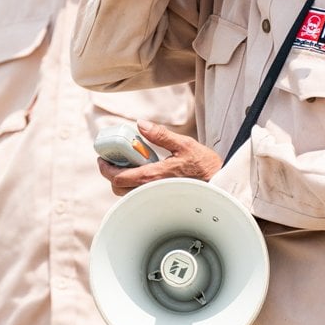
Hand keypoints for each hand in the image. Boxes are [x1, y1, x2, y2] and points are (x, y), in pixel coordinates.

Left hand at [98, 120, 222, 196]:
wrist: (221, 185)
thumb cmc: (205, 167)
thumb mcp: (184, 145)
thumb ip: (160, 135)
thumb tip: (140, 124)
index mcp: (153, 176)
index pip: (118, 177)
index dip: (105, 169)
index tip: (102, 159)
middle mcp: (151, 190)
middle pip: (118, 189)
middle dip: (111, 174)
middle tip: (112, 160)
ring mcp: (156, 197)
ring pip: (128, 194)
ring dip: (122, 180)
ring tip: (127, 164)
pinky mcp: (162, 199)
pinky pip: (139, 195)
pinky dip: (133, 185)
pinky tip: (141, 172)